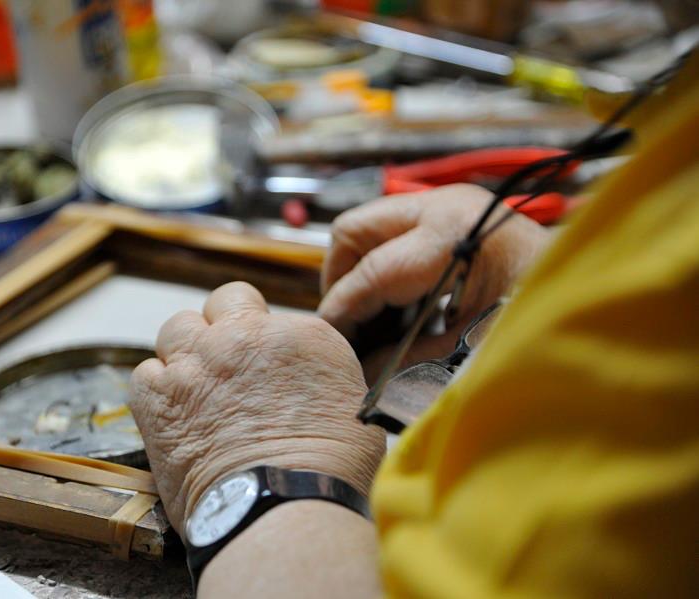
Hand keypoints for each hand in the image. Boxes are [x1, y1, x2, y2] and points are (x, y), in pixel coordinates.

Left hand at [129, 282, 385, 533]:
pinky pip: (144, 374)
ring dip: (185, 351)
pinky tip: (171, 414)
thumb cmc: (330, 471)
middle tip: (227, 364)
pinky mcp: (159, 397)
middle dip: (222, 325)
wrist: (286, 505)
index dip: (265, 341)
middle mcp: (245, 336)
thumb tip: (306, 387)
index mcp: (301, 335)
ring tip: (194, 386)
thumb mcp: (353, 407)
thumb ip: (321, 379)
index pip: (273, 317)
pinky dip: (154, 391)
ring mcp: (198, 362)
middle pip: (223, 301)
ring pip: (177, 327)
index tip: (264, 367)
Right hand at [319, 184, 550, 369]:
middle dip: (341, 278)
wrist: (595, 298)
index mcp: (448, 237)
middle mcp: (443, 206)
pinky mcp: (455, 211)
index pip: (368, 274)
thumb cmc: (539, 321)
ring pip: (371, 227)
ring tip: (372, 319)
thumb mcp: (467, 346)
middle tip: (346, 323)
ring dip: (363, 270)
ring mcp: (449, 203)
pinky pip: (397, 232)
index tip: (328, 343)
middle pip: (354, 231)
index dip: (341, 313)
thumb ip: (404, 357)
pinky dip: (387, 266)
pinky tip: (400, 306)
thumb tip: (357, 370)